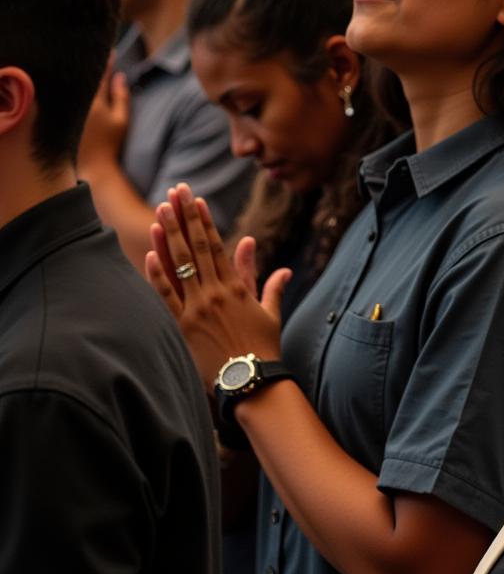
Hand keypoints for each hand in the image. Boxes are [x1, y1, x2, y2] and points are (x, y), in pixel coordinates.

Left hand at [78, 58, 129, 170]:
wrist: (93, 163)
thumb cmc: (110, 142)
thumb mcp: (122, 119)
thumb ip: (121, 96)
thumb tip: (120, 76)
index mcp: (94, 101)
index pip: (99, 76)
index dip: (105, 63)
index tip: (110, 52)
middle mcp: (78, 102)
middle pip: (81, 77)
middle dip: (88, 65)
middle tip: (92, 52)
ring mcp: (69, 110)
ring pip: (72, 86)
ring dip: (78, 75)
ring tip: (83, 65)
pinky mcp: (63, 116)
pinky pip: (67, 96)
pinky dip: (71, 88)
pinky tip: (73, 84)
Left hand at [144, 183, 290, 392]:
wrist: (252, 381)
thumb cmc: (263, 349)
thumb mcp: (270, 314)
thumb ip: (271, 287)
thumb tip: (283, 269)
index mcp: (236, 287)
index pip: (217, 245)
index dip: (204, 221)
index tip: (195, 200)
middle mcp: (215, 292)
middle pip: (196, 247)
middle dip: (184, 217)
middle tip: (174, 192)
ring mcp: (197, 308)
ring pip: (180, 264)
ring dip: (169, 235)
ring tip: (160, 211)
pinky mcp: (183, 326)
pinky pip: (167, 296)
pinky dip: (158, 274)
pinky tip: (151, 252)